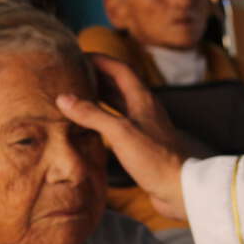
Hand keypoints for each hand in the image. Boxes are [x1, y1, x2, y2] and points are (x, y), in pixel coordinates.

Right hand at [56, 54, 187, 219]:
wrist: (179, 189)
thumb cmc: (154, 158)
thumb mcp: (120, 132)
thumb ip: (92, 114)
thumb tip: (64, 98)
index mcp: (142, 99)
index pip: (120, 69)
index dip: (100, 59)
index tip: (79, 55)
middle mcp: (144, 108)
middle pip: (118, 84)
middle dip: (96, 76)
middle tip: (73, 74)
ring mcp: (144, 126)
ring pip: (118, 104)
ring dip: (100, 97)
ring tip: (77, 95)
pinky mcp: (142, 143)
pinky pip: (119, 123)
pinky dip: (103, 118)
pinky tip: (91, 126)